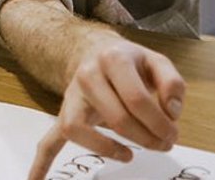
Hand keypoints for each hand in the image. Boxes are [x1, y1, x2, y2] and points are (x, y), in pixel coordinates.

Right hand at [28, 33, 185, 179]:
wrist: (95, 52)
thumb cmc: (129, 62)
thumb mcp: (156, 61)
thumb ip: (172, 83)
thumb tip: (170, 113)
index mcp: (113, 58)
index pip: (137, 99)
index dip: (159, 123)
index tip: (172, 134)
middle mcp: (87, 75)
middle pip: (116, 118)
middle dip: (145, 138)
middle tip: (163, 145)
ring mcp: (72, 97)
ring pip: (79, 129)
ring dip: (107, 149)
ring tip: (128, 155)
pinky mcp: (65, 115)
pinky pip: (49, 140)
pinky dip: (42, 163)